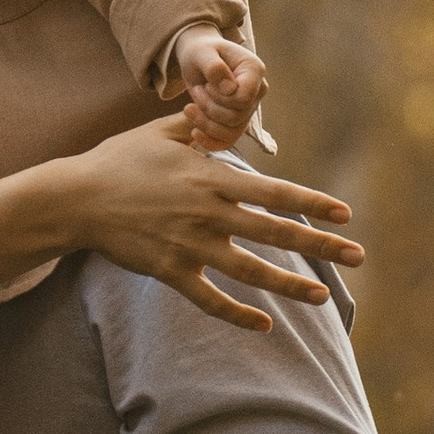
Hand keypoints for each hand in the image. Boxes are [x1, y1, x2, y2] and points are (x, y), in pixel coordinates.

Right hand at [58, 112, 358, 331]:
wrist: (75, 199)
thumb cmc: (117, 160)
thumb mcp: (159, 132)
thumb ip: (198, 125)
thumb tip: (221, 109)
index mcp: (210, 177)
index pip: (274, 192)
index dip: (313, 204)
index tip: (345, 214)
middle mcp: (208, 212)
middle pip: (276, 232)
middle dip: (322, 245)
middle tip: (358, 255)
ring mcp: (190, 245)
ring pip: (252, 270)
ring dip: (291, 285)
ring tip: (324, 298)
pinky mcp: (171, 271)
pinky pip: (211, 299)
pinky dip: (238, 314)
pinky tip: (264, 325)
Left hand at [168, 27, 269, 152]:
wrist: (198, 58)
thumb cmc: (200, 52)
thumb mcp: (201, 53)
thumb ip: (214, 68)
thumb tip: (230, 90)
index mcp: (254, 69)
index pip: (244, 98)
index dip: (221, 98)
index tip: (206, 85)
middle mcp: (258, 90)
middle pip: (236, 116)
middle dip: (209, 108)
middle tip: (196, 91)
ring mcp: (249, 107)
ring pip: (232, 131)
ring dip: (206, 122)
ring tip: (190, 107)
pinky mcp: (238, 120)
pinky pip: (229, 140)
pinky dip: (210, 141)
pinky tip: (194, 132)